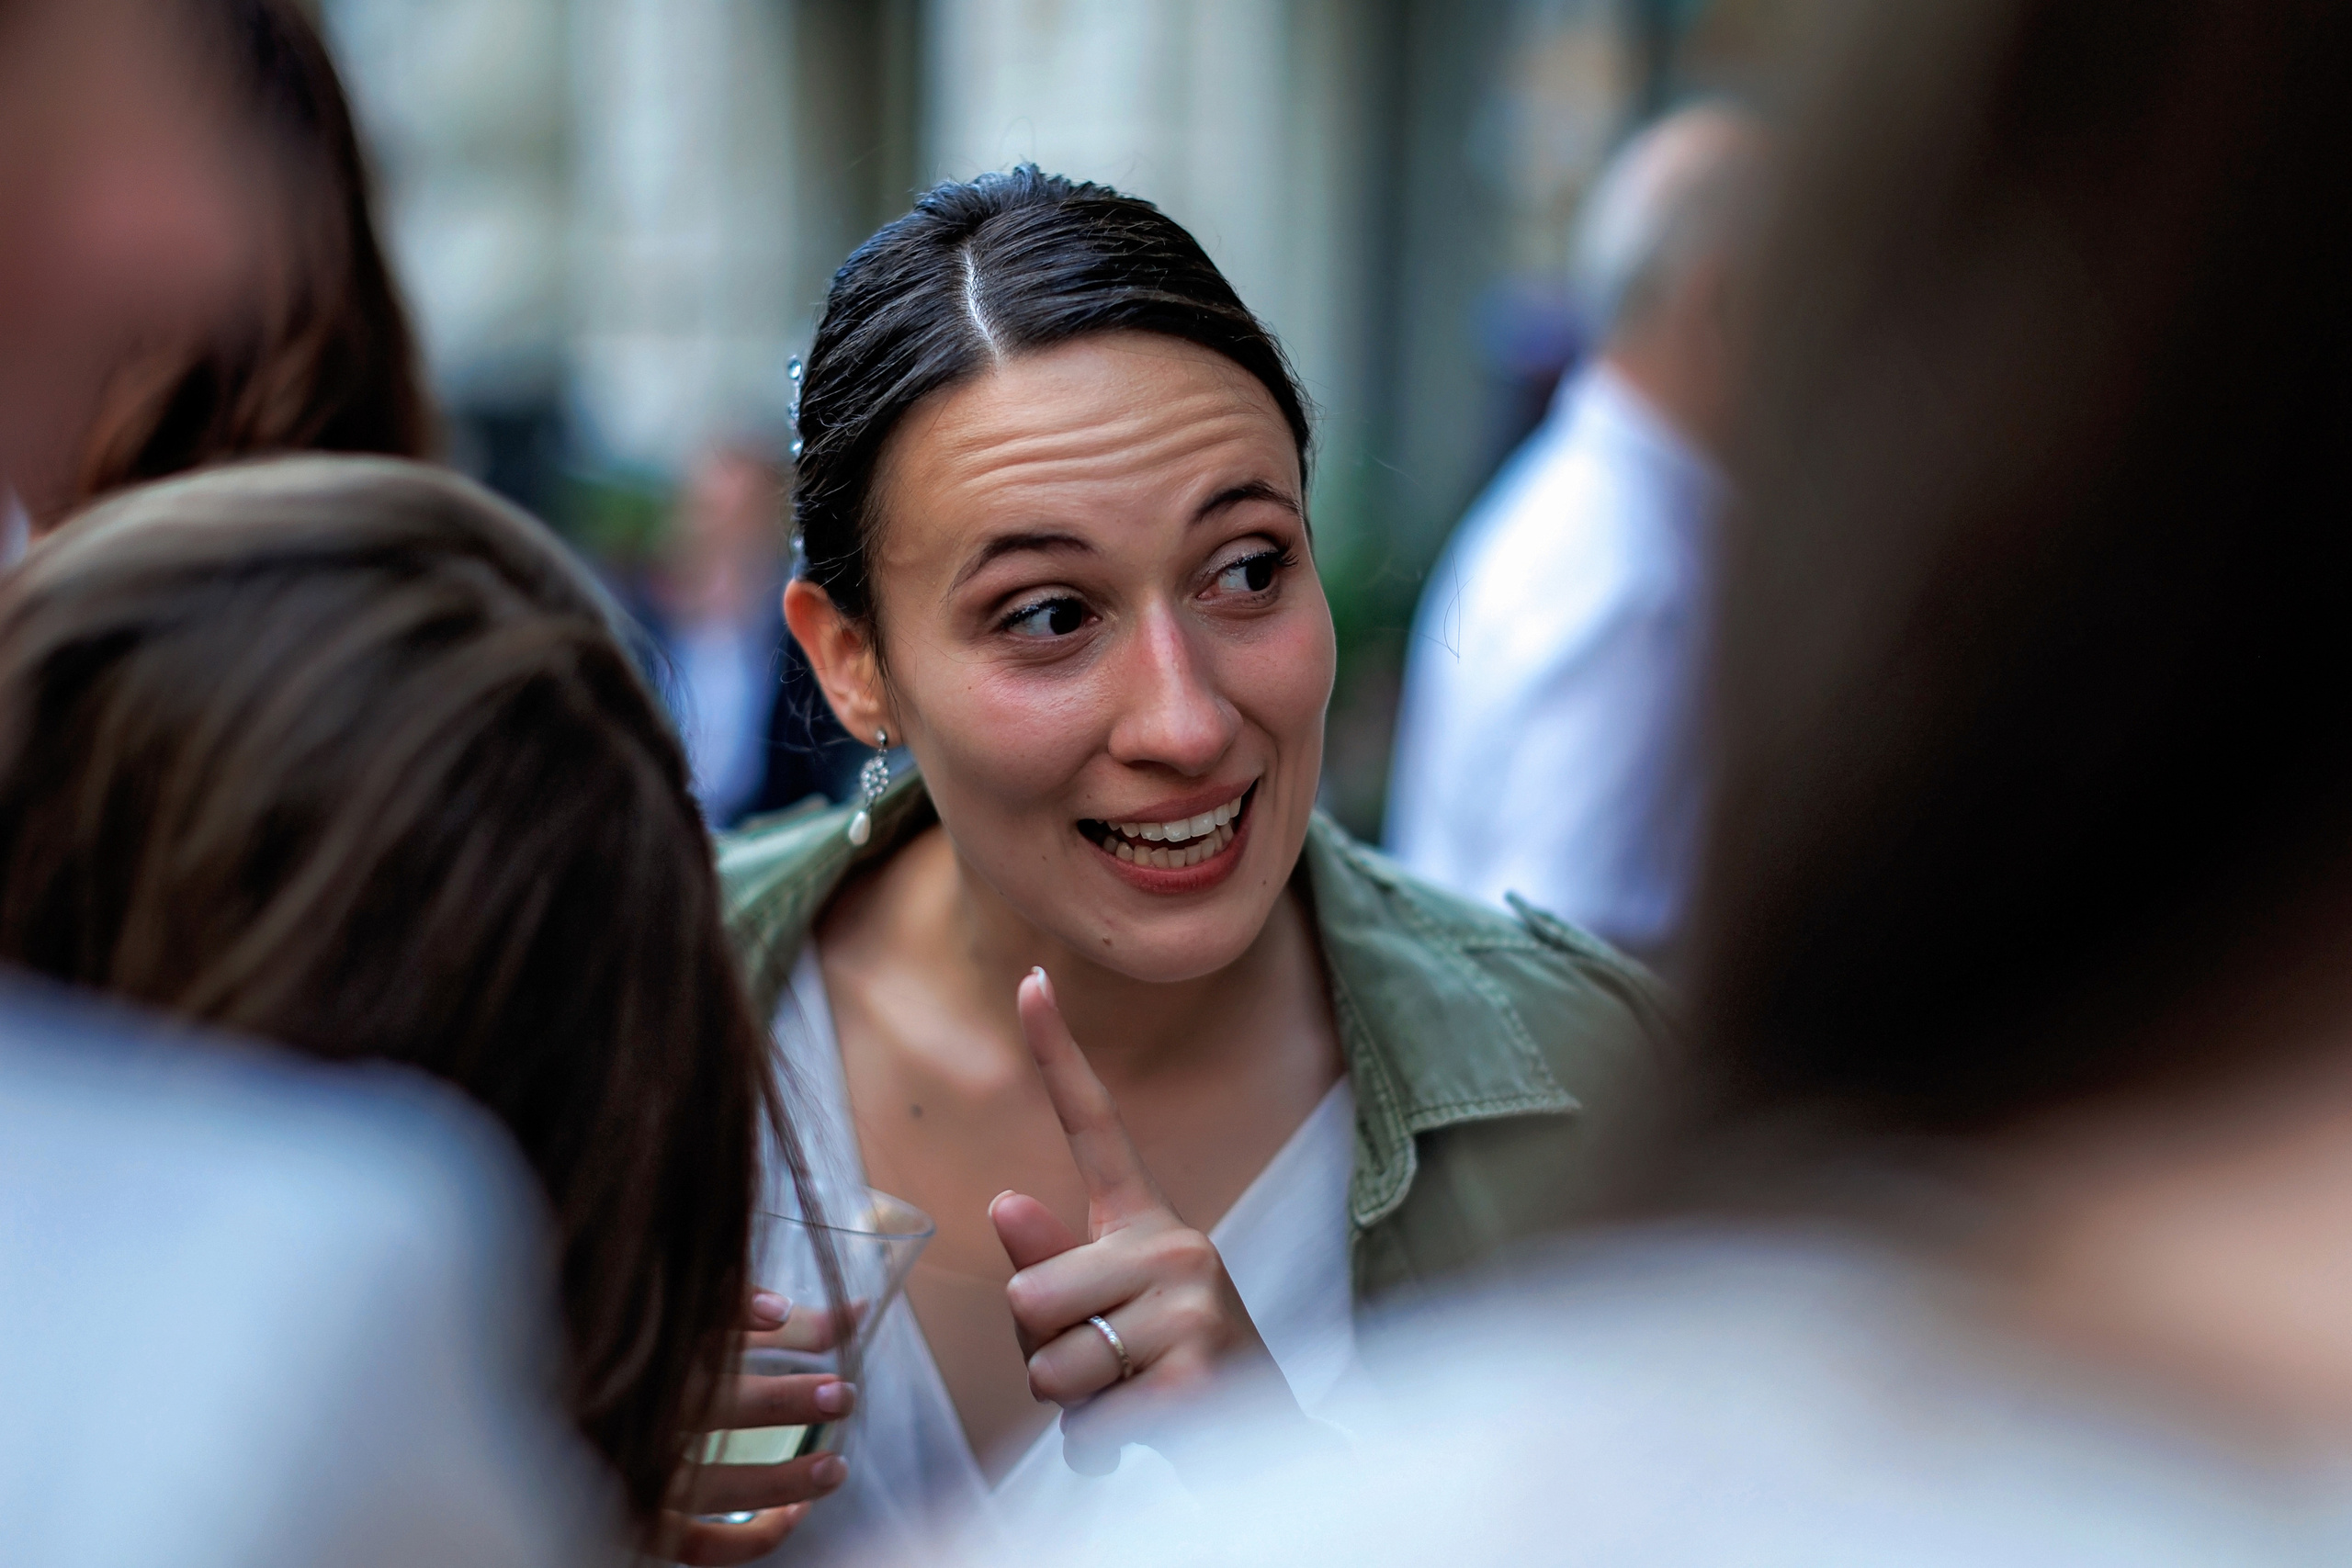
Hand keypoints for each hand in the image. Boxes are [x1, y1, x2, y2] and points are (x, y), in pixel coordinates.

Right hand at [656, 1290, 856, 1565]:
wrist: (568, 1434)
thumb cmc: (642, 1361)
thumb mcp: (687, 1320)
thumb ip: (761, 1310)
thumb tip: (859, 1310)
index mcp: (645, 1350)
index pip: (697, 1321)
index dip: (739, 1310)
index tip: (780, 1311)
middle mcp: (639, 1412)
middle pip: (713, 1406)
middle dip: (785, 1402)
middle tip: (841, 1396)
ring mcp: (636, 1472)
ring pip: (713, 1485)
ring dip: (781, 1481)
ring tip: (833, 1468)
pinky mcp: (639, 1519)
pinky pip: (699, 1545)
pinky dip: (752, 1538)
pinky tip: (793, 1514)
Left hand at [990, 967, 1303, 1474]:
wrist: (1264, 1441)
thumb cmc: (1162, 1369)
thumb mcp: (1100, 1311)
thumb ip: (1050, 1267)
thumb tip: (1005, 1200)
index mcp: (1145, 1218)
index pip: (1093, 1123)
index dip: (1054, 1052)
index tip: (1028, 978)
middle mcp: (1177, 1244)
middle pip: (1026, 1295)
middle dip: (1041, 1357)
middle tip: (1108, 1368)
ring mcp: (1193, 1308)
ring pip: (1049, 1368)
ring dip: (1072, 1410)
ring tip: (1131, 1399)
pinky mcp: (1198, 1378)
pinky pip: (1087, 1426)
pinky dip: (1099, 1450)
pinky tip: (1149, 1435)